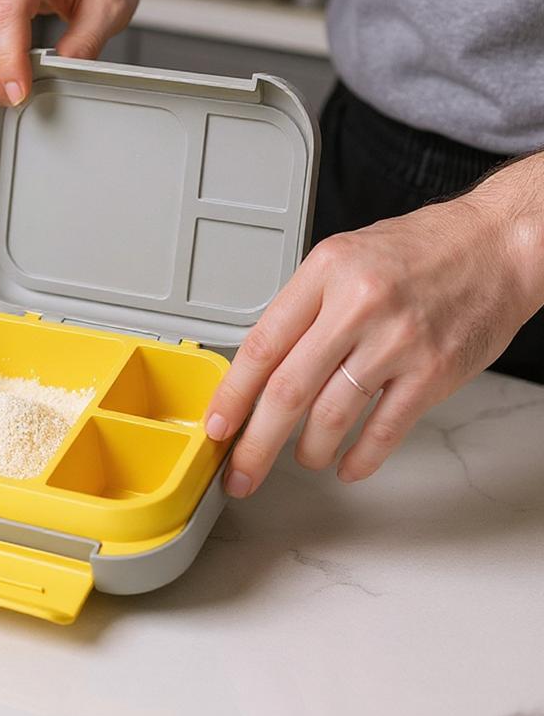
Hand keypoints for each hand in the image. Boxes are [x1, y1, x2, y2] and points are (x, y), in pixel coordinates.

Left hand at [203, 193, 540, 495]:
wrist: (497, 244)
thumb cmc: (421, 249)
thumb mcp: (344, 257)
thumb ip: (304, 305)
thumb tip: (264, 364)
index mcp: (325, 272)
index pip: (262, 344)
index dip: (233, 393)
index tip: (218, 423)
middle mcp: (358, 305)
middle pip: (288, 389)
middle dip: (256, 442)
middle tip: (240, 471)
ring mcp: (397, 341)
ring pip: (332, 415)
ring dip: (308, 449)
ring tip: (302, 457)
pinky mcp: (434, 371)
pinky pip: (385, 428)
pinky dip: (361, 456)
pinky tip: (348, 466)